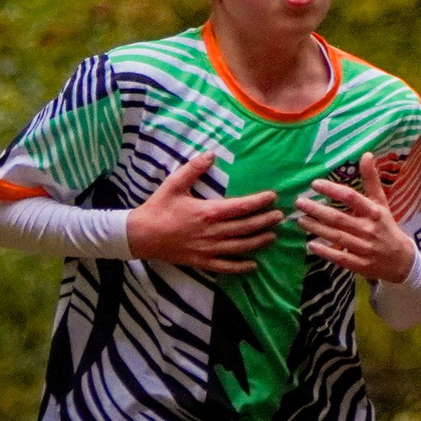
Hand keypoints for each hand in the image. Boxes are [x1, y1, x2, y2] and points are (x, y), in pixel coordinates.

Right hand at [126, 151, 281, 273]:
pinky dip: (240, 267)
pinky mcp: (201, 261)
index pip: (241, 206)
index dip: (259, 202)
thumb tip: (211, 154)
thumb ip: (193, 169)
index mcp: (208, 212)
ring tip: (273, 236)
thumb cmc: (158, 208)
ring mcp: (208, 249)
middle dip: (265, 221)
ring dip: (259, 242)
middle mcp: (212, 232)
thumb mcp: (174, 184)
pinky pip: (225, 266)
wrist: (140, 235)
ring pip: (240, 247)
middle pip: (246, 227)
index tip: (273, 197)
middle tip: (280, 216)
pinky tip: (253, 265)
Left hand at [296, 153, 419, 282]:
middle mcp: (369, 229)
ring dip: (316, 228)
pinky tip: (310, 245)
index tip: (315, 184)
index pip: (351, 198)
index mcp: (374, 212)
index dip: (332, 190)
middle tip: (299, 202)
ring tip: (300, 220)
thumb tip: (366, 154)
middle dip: (317, 210)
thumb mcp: (381, 202)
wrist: (401, 260)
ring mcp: (364, 248)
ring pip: (335, 236)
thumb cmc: (386, 226)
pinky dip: (325, 251)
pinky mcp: (359, 264)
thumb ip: (372, 180)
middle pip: (338, 218)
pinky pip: (339, 257)